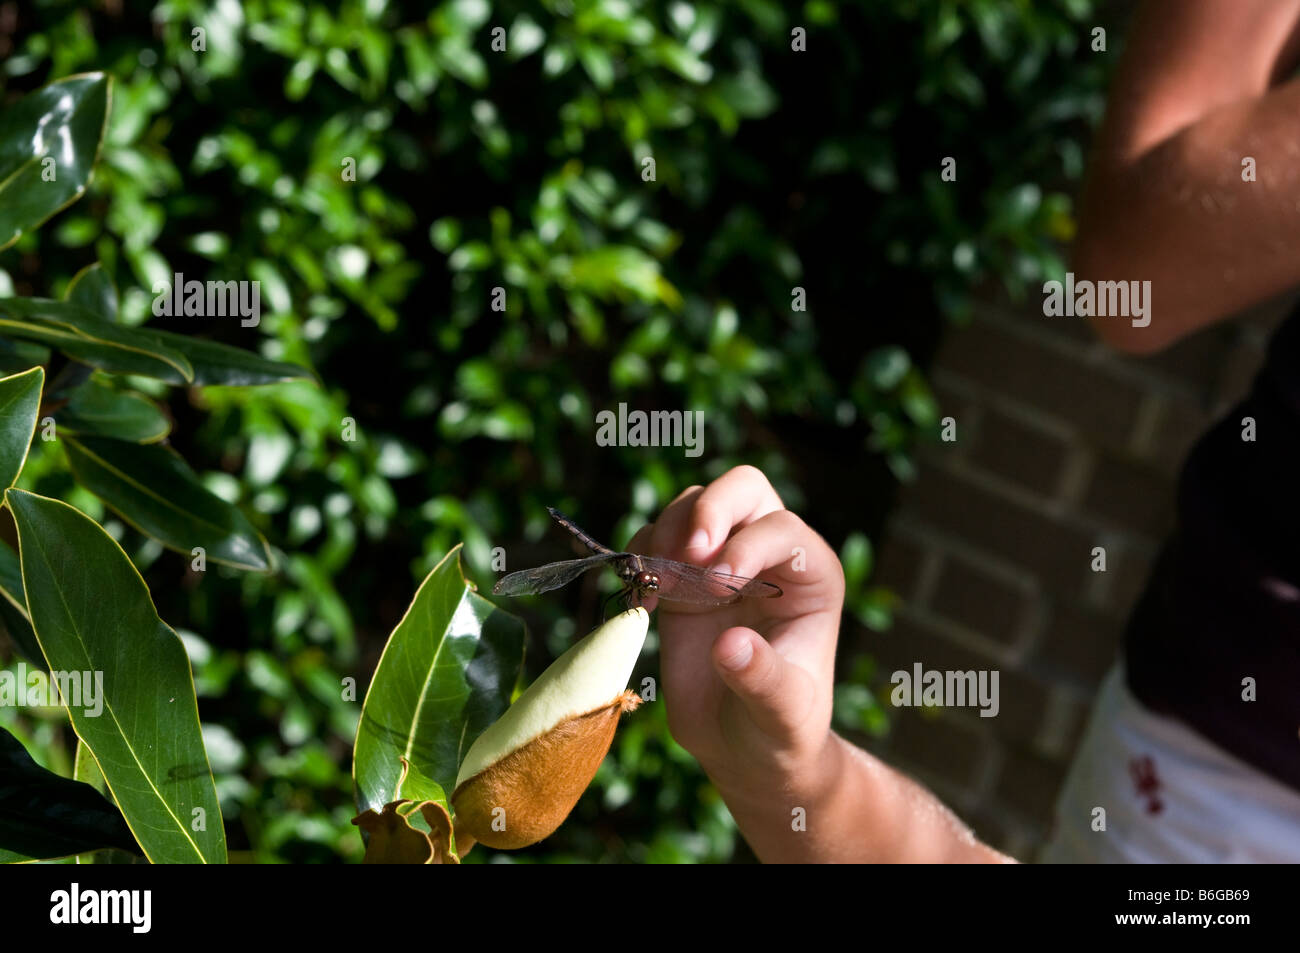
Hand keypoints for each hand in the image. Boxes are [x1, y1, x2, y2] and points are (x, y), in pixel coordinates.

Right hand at [626, 465, 843, 797]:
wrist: (744, 750)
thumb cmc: (779, 732)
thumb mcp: (781, 714)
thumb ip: (762, 680)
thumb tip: (730, 646)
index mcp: (811, 578)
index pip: (782, 529)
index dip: (749, 545)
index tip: (719, 586)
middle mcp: (768, 557)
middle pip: (743, 489)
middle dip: (712, 508)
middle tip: (688, 553)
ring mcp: (721, 562)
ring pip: (694, 504)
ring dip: (669, 531)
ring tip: (661, 586)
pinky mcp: (682, 579)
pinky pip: (656, 538)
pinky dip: (641, 554)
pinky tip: (644, 599)